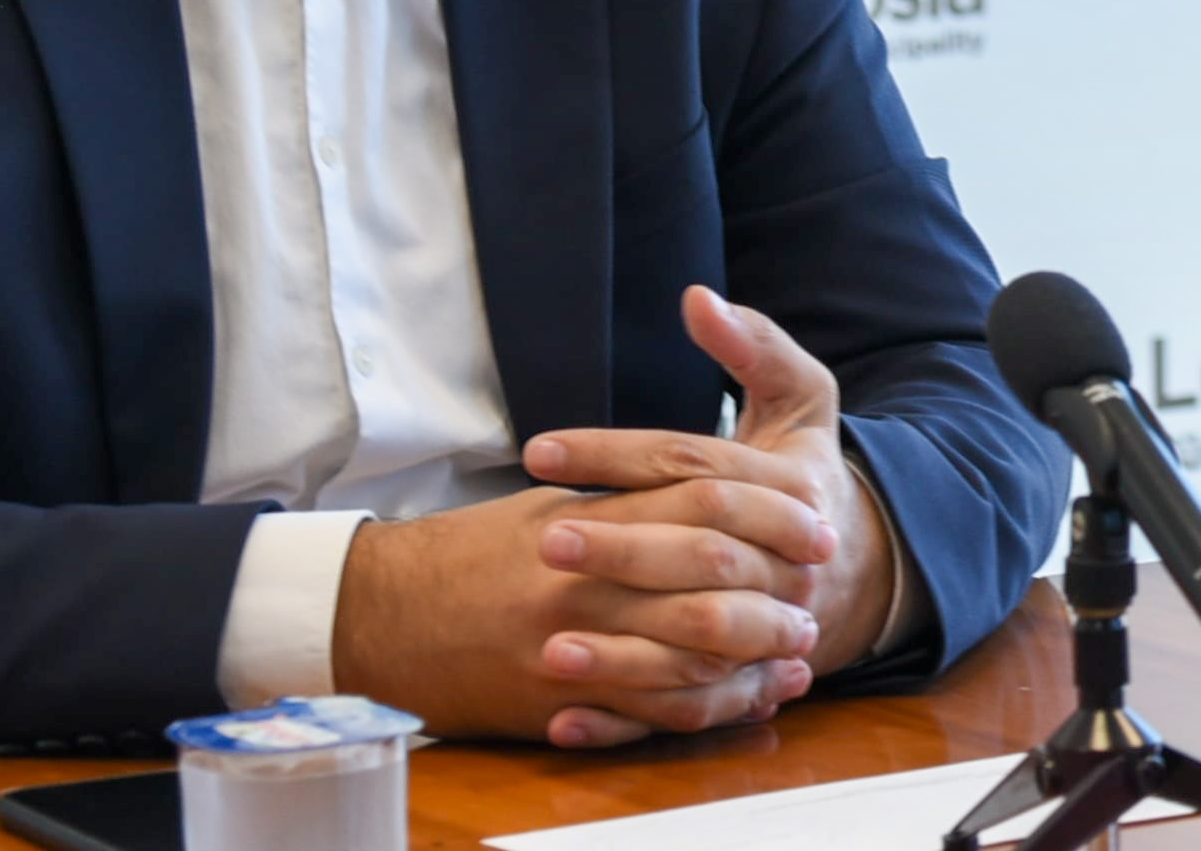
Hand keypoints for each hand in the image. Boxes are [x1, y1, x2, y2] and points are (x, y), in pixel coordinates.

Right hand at [330, 480, 819, 748]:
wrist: (384, 615)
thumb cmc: (475, 553)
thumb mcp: (549, 504)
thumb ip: (629, 492)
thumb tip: (715, 484)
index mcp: (588, 520)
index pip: (700, 502)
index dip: (768, 511)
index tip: (816, 520)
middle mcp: (584, 583)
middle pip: (708, 579)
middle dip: (775, 588)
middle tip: (816, 594)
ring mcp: (571, 649)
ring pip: (689, 655)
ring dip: (754, 657)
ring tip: (794, 654)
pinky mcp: (557, 706)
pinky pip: (650, 715)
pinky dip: (708, 709)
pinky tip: (745, 700)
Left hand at [517, 287, 899, 745]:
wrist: (856, 568)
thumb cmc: (802, 473)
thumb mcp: (799, 398)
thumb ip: (753, 346)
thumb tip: (697, 298)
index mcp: (793, 485)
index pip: (696, 464)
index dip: (616, 454)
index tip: (537, 449)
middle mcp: (789, 558)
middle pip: (703, 551)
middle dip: (622, 547)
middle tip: (542, 539)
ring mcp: (774, 624)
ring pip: (703, 639)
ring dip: (623, 648)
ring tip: (546, 642)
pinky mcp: (748, 681)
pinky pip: (689, 708)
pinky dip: (624, 718)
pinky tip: (563, 714)